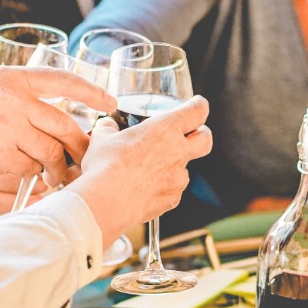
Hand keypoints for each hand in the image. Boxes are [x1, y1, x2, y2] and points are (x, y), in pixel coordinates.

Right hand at [0, 68, 114, 190]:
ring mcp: (9, 129)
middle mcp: (14, 101)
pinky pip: (29, 168)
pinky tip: (29, 177)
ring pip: (50, 151)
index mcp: (12, 78)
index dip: (91, 91)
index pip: (63, 81)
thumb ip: (16, 94)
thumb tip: (49, 107)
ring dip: (58, 167)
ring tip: (58, 175)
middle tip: (86, 155)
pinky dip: (33, 175)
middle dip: (80, 144)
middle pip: (64, 124)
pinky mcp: (0, 157)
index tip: (110, 103)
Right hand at [67, 97, 211, 249]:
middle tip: (191, 134)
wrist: (106, 202)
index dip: (199, 106)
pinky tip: (144, 188)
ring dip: (174, 165)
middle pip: (205, 140)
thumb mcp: (102, 139)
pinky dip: (163, 187)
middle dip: (201, 135)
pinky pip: (173, 190)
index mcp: (165, 129)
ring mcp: (178, 178)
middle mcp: (178, 152)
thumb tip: (108, 125)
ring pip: (186, 168)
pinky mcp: (172, 200)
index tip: (197, 105)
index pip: (197, 111)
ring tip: (150, 169)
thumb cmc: (105, 167)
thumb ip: (109, 128)